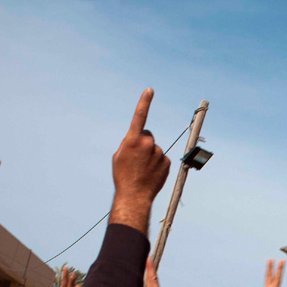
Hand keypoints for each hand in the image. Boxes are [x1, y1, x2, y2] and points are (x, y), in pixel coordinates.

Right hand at [111, 89, 169, 212]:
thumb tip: (140, 139)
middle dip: (143, 143)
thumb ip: (129, 142)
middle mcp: (147, 143)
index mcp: (132, 140)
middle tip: (136, 159)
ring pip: (154, 148)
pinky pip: (161, 158)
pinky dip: (156, 163)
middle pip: (147, 136)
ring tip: (142, 169)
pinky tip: (150, 173)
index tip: (150, 90)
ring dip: (149, 155)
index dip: (144, 102)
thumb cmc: (123, 175)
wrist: (134, 195)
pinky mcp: (166, 161)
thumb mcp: (119, 156)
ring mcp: (158, 153)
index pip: (140, 116)